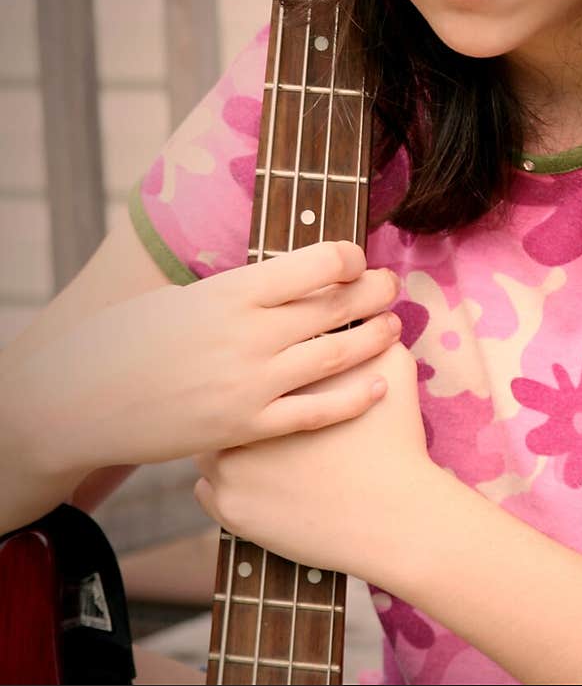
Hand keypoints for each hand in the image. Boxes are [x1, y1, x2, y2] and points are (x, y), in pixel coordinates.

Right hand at [17, 242, 401, 475]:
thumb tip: (284, 280)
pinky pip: (315, 412)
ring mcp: (250, 383)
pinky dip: (352, 398)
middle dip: (373, 293)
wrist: (83, 400)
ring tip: (393, 327)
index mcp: (232, 291)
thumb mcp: (185, 297)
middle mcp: (249, 333)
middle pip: (334, 306)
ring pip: (335, 355)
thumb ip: (238, 292)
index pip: (316, 263)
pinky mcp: (246, 427)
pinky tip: (377, 386)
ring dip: (372, 338)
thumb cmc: (128, 339)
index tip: (356, 260)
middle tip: (392, 287)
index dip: (348, 258)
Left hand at [193, 341, 432, 581]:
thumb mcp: (393, 369)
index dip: (252, 358)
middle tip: (243, 396)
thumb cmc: (395, 441)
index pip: (243, 354)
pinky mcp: (230, 509)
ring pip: (205, 445)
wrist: (394, 517)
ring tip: (243, 440)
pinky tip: (249, 480)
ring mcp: (229, 467)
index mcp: (276, 377)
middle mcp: (241, 417)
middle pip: (215, 394)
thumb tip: (358, 305)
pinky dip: (225, 485)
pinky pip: (206, 489)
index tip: (264, 364)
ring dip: (222, 442)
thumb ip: (368, 332)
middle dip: (226, 394)